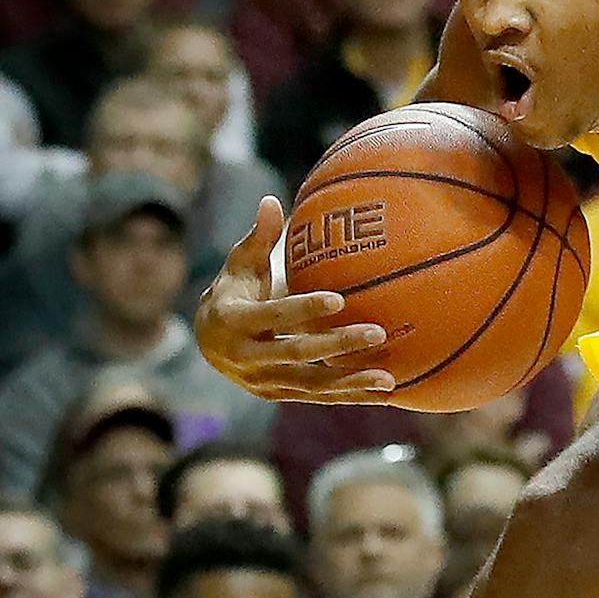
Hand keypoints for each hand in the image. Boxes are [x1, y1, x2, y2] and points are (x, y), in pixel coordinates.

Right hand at [197, 197, 395, 401]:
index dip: (303, 308)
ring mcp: (262, 381)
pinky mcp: (278, 395)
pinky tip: (385, 394)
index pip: (272, 314)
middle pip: (295, 353)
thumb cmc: (234, 291)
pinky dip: (350, 396)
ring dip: (350, 382)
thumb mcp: (240, 264)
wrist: (209, 343)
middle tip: (377, 333)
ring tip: (389, 380)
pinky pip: (317, 397)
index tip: (340, 300)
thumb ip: (258, 238)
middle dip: (336, 345)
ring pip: (310, 385)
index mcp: (232, 321)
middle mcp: (244, 357)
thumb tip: (272, 200)